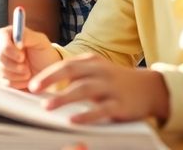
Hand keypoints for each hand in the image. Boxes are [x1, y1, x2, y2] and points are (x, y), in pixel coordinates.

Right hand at [0, 25, 60, 89]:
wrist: (48, 73)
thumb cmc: (44, 54)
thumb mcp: (40, 41)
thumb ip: (27, 36)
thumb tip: (17, 39)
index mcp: (11, 36)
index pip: (0, 36)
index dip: (7, 46)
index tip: (21, 55)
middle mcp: (3, 48)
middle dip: (13, 63)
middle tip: (26, 66)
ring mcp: (1, 63)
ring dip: (16, 73)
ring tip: (29, 72)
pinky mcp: (3, 77)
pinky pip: (4, 81)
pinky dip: (17, 82)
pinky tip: (26, 80)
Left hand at [30, 53, 169, 123]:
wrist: (150, 89)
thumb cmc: (115, 81)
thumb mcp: (96, 71)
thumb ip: (76, 74)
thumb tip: (46, 83)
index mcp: (92, 62)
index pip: (66, 65)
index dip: (47, 73)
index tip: (32, 84)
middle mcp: (100, 71)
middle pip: (72, 71)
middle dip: (50, 79)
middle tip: (34, 88)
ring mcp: (111, 87)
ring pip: (84, 89)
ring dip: (64, 97)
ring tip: (47, 106)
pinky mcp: (120, 104)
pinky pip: (101, 110)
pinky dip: (86, 115)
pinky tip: (73, 120)